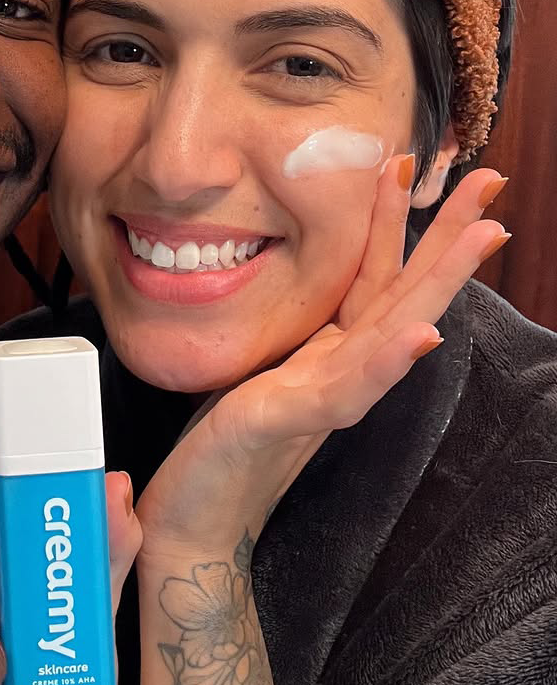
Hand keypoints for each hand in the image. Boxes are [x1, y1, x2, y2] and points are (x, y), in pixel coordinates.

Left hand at [137, 158, 509, 557]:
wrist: (194, 521)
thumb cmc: (223, 448)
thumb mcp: (261, 373)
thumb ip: (302, 344)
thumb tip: (332, 307)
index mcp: (327, 351)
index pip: (373, 277)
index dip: (395, 222)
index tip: (410, 163)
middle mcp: (336, 369)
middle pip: (401, 292)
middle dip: (446, 236)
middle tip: (490, 179)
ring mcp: (321, 397)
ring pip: (392, 330)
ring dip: (439, 280)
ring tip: (483, 232)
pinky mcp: (289, 422)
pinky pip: (346, 388)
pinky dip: (387, 361)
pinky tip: (423, 331)